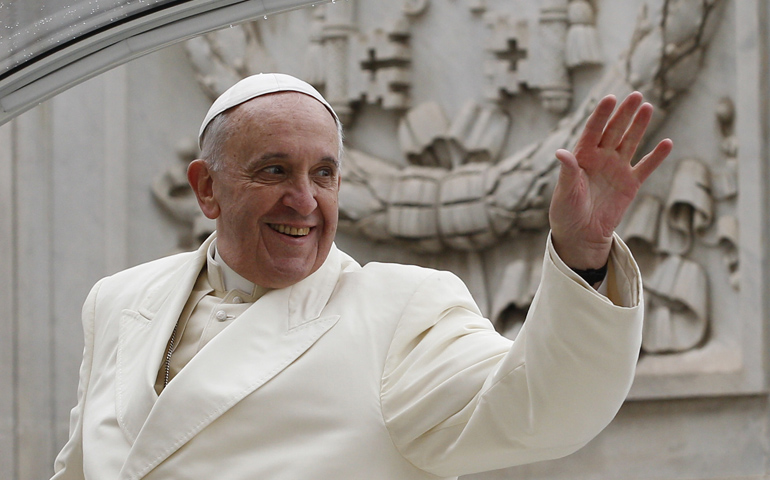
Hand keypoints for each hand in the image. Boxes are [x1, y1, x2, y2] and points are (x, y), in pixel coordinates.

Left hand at [549, 92, 672, 269]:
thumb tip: (560, 152)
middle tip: (636, 95)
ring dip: (639, 126)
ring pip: (630, 143)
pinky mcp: (630, 184)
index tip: (609, 98)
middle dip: (624, 114)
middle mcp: (600, 158)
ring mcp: (617, 169)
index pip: (592, 131)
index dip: (601, 115)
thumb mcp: (565, 193)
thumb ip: (567, 172)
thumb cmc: (566, 213)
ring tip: (648, 107)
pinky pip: (645, 167)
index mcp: (581, 157)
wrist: (581, 235)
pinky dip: (656, 157)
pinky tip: (667, 143)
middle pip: (614, 131)